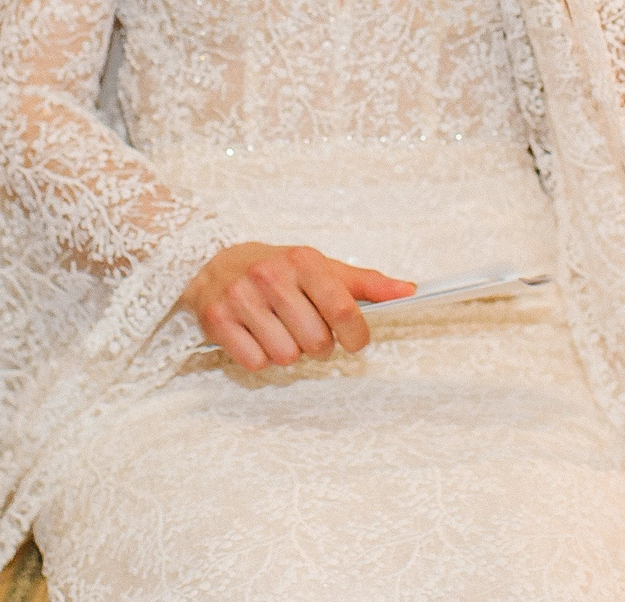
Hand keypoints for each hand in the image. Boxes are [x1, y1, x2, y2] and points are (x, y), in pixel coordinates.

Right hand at [183, 242, 413, 369]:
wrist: (216, 264)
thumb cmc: (279, 269)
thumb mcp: (322, 268)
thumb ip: (366, 283)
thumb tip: (408, 291)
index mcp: (303, 261)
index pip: (343, 309)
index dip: (357, 336)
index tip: (356, 341)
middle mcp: (270, 275)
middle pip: (316, 342)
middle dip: (319, 345)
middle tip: (308, 330)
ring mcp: (241, 298)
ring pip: (286, 356)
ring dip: (290, 352)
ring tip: (281, 331)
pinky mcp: (218, 320)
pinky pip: (256, 363)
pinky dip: (261, 358)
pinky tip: (257, 337)